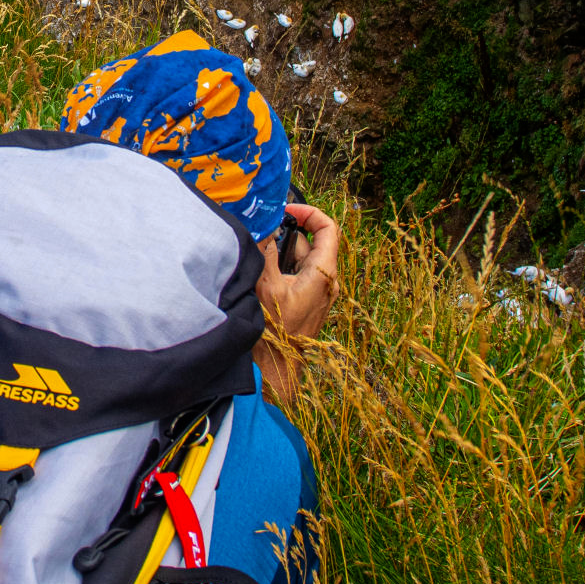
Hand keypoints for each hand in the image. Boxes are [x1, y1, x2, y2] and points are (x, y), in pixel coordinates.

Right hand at [253, 203, 339, 403]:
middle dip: (285, 234)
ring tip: (256, 254)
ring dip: (279, 253)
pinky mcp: (306, 306)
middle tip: (262, 232)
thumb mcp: (266, 285)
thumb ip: (265, 251)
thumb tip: (263, 226)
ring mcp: (317, 296)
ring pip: (300, 260)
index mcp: (324, 274)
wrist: (274, 373)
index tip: (285, 210)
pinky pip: (295, 277)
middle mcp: (326, 283)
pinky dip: (279, 269)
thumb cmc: (275, 335)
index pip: (328, 228)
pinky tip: (258, 275)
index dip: (308, 212)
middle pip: (311, 243)